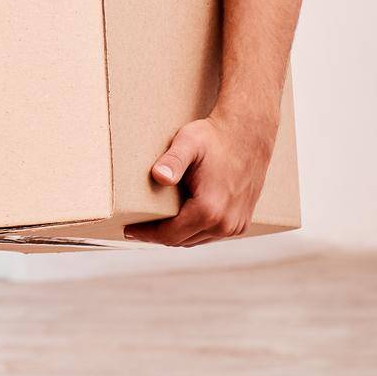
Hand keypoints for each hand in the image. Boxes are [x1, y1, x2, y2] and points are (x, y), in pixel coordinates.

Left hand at [123, 109, 276, 247]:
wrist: (248, 134)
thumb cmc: (214, 137)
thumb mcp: (188, 143)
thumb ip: (173, 161)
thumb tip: (158, 176)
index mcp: (209, 209)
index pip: (169, 234)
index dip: (146, 234)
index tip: (128, 230)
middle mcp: (225, 224)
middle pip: (181, 240)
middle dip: (157, 235)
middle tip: (136, 227)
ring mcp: (236, 226)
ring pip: (196, 240)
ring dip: (175, 235)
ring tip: (154, 224)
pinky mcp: (242, 222)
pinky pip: (211, 235)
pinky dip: (193, 231)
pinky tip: (179, 220)